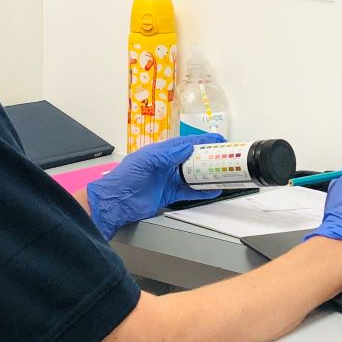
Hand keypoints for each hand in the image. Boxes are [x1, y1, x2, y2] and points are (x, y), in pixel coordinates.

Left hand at [86, 133, 224, 240]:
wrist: (116, 202)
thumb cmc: (125, 177)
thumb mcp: (145, 160)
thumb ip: (166, 154)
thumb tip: (187, 148)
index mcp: (160, 152)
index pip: (185, 143)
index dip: (202, 141)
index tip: (218, 140)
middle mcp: (167, 164)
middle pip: (193, 159)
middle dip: (209, 157)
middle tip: (226, 157)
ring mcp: (169, 180)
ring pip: (193, 175)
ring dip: (208, 175)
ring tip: (224, 174)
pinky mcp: (170, 195)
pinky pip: (189, 192)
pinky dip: (201, 191)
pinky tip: (212, 190)